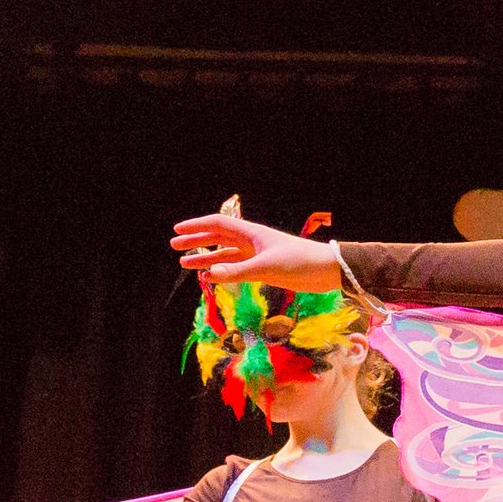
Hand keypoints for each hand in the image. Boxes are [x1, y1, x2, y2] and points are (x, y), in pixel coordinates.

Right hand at [175, 209, 345, 291]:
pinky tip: (210, 277)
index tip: (177, 230)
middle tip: (175, 246)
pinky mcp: (265, 269)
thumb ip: (236, 272)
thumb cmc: (300, 263)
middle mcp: (252, 241)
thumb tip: (208, 274)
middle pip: (218, 237)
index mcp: (252, 233)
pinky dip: (222, 271)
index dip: (196, 226)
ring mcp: (258, 255)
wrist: (328, 271)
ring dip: (206, 258)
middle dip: (196, 241)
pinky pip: (237, 268)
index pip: (218, 224)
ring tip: (185, 264)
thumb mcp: (266, 268)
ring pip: (225, 255)